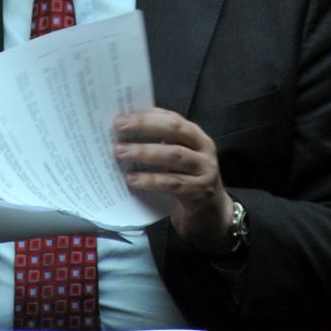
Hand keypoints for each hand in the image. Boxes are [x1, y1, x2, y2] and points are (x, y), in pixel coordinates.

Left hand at [112, 110, 234, 253]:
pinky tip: (132, 180)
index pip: (173, 118)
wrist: (211, 214)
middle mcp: (204, 149)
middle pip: (175, 130)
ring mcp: (204, 170)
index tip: (122, 116)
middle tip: (119, 127)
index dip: (148, 116)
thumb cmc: (189, 181)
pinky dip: (151, 180)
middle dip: (146, 126)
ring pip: (174, 155)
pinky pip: (172, 183)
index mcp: (197, 136)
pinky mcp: (198, 192)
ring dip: (145, 152)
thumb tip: (129, 132)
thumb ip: (163, 144)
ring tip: (121, 152)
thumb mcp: (181, 159)